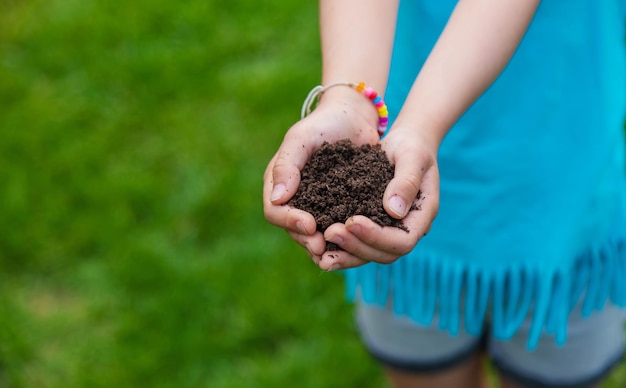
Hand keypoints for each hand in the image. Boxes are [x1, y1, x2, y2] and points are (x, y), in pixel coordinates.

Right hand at [263, 86, 379, 265]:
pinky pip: (336, 228)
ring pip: (314, 234)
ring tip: (338, 252)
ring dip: (324, 245)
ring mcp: (315, 206)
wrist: (354, 118)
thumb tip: (277, 198)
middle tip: (324, 247)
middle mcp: (294, 199)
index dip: (289, 221)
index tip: (310, 225)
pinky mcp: (338, 208)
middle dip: (307, 240)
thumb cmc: (323, 123)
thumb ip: (287, 165)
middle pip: (293, 229)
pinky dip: (343, 238)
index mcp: (278, 183)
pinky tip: (356, 244)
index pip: (275, 211)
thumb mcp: (301, 138)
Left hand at [318, 126, 439, 269]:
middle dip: (356, 246)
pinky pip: (359, 244)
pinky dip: (340, 247)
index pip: (402, 240)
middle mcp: (407, 229)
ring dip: (345, 254)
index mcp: (422, 216)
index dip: (377, 236)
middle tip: (329, 232)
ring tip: (319, 246)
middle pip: (384, 254)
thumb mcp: (412, 157)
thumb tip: (393, 211)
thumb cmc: (412, 146)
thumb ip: (406, 182)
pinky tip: (320, 241)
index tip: (352, 221)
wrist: (405, 144)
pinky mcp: (374, 227)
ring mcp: (390, 231)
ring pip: (370, 254)